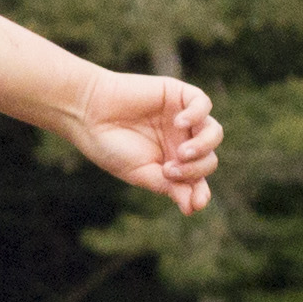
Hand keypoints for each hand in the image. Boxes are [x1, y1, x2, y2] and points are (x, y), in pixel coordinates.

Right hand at [63, 69, 220, 212]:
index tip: (195, 203)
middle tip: (168, 171)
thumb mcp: (140, 173)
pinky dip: (198, 115)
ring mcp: (182, 118)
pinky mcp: (178, 94)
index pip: (198, 179)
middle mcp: (180, 140)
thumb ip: (169, 187)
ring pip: (214, 132)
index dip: (200, 192)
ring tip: (183, 152)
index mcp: (171, 162)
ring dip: (204, 146)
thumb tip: (194, 207)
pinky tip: (179, 122)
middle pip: (209, 159)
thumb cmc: (109, 146)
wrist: (88, 113)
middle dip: (195, 170)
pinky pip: (203, 104)